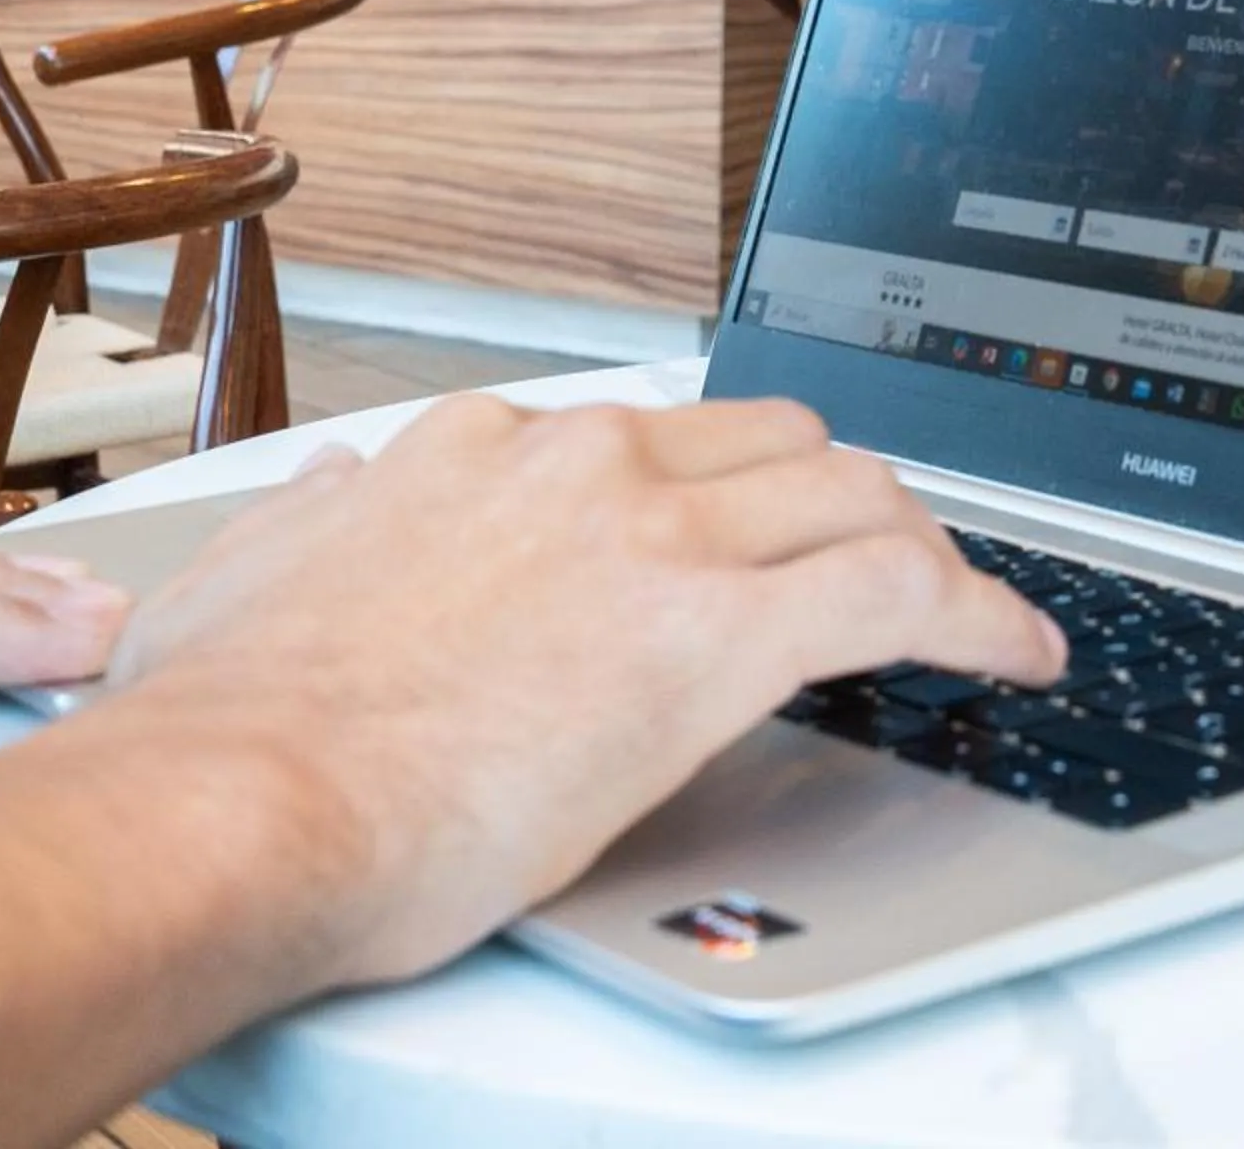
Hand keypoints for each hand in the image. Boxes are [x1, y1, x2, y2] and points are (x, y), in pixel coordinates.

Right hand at [104, 394, 1066, 990]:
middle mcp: (579, 465)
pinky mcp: (717, 635)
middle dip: (839, 496)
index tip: (733, 523)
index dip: (716, 484)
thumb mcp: (244, 582)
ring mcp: (655, 539)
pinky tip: (1016, 653)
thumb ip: (309, 527)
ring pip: (853, 493)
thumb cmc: (227, 734)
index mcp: (478, 453)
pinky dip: (983, 615)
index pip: (646, 435)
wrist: (236, 807)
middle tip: (870, 556)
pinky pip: (902, 591)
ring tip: (956, 602)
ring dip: (920, 543)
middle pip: (776, 441)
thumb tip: (331, 499)